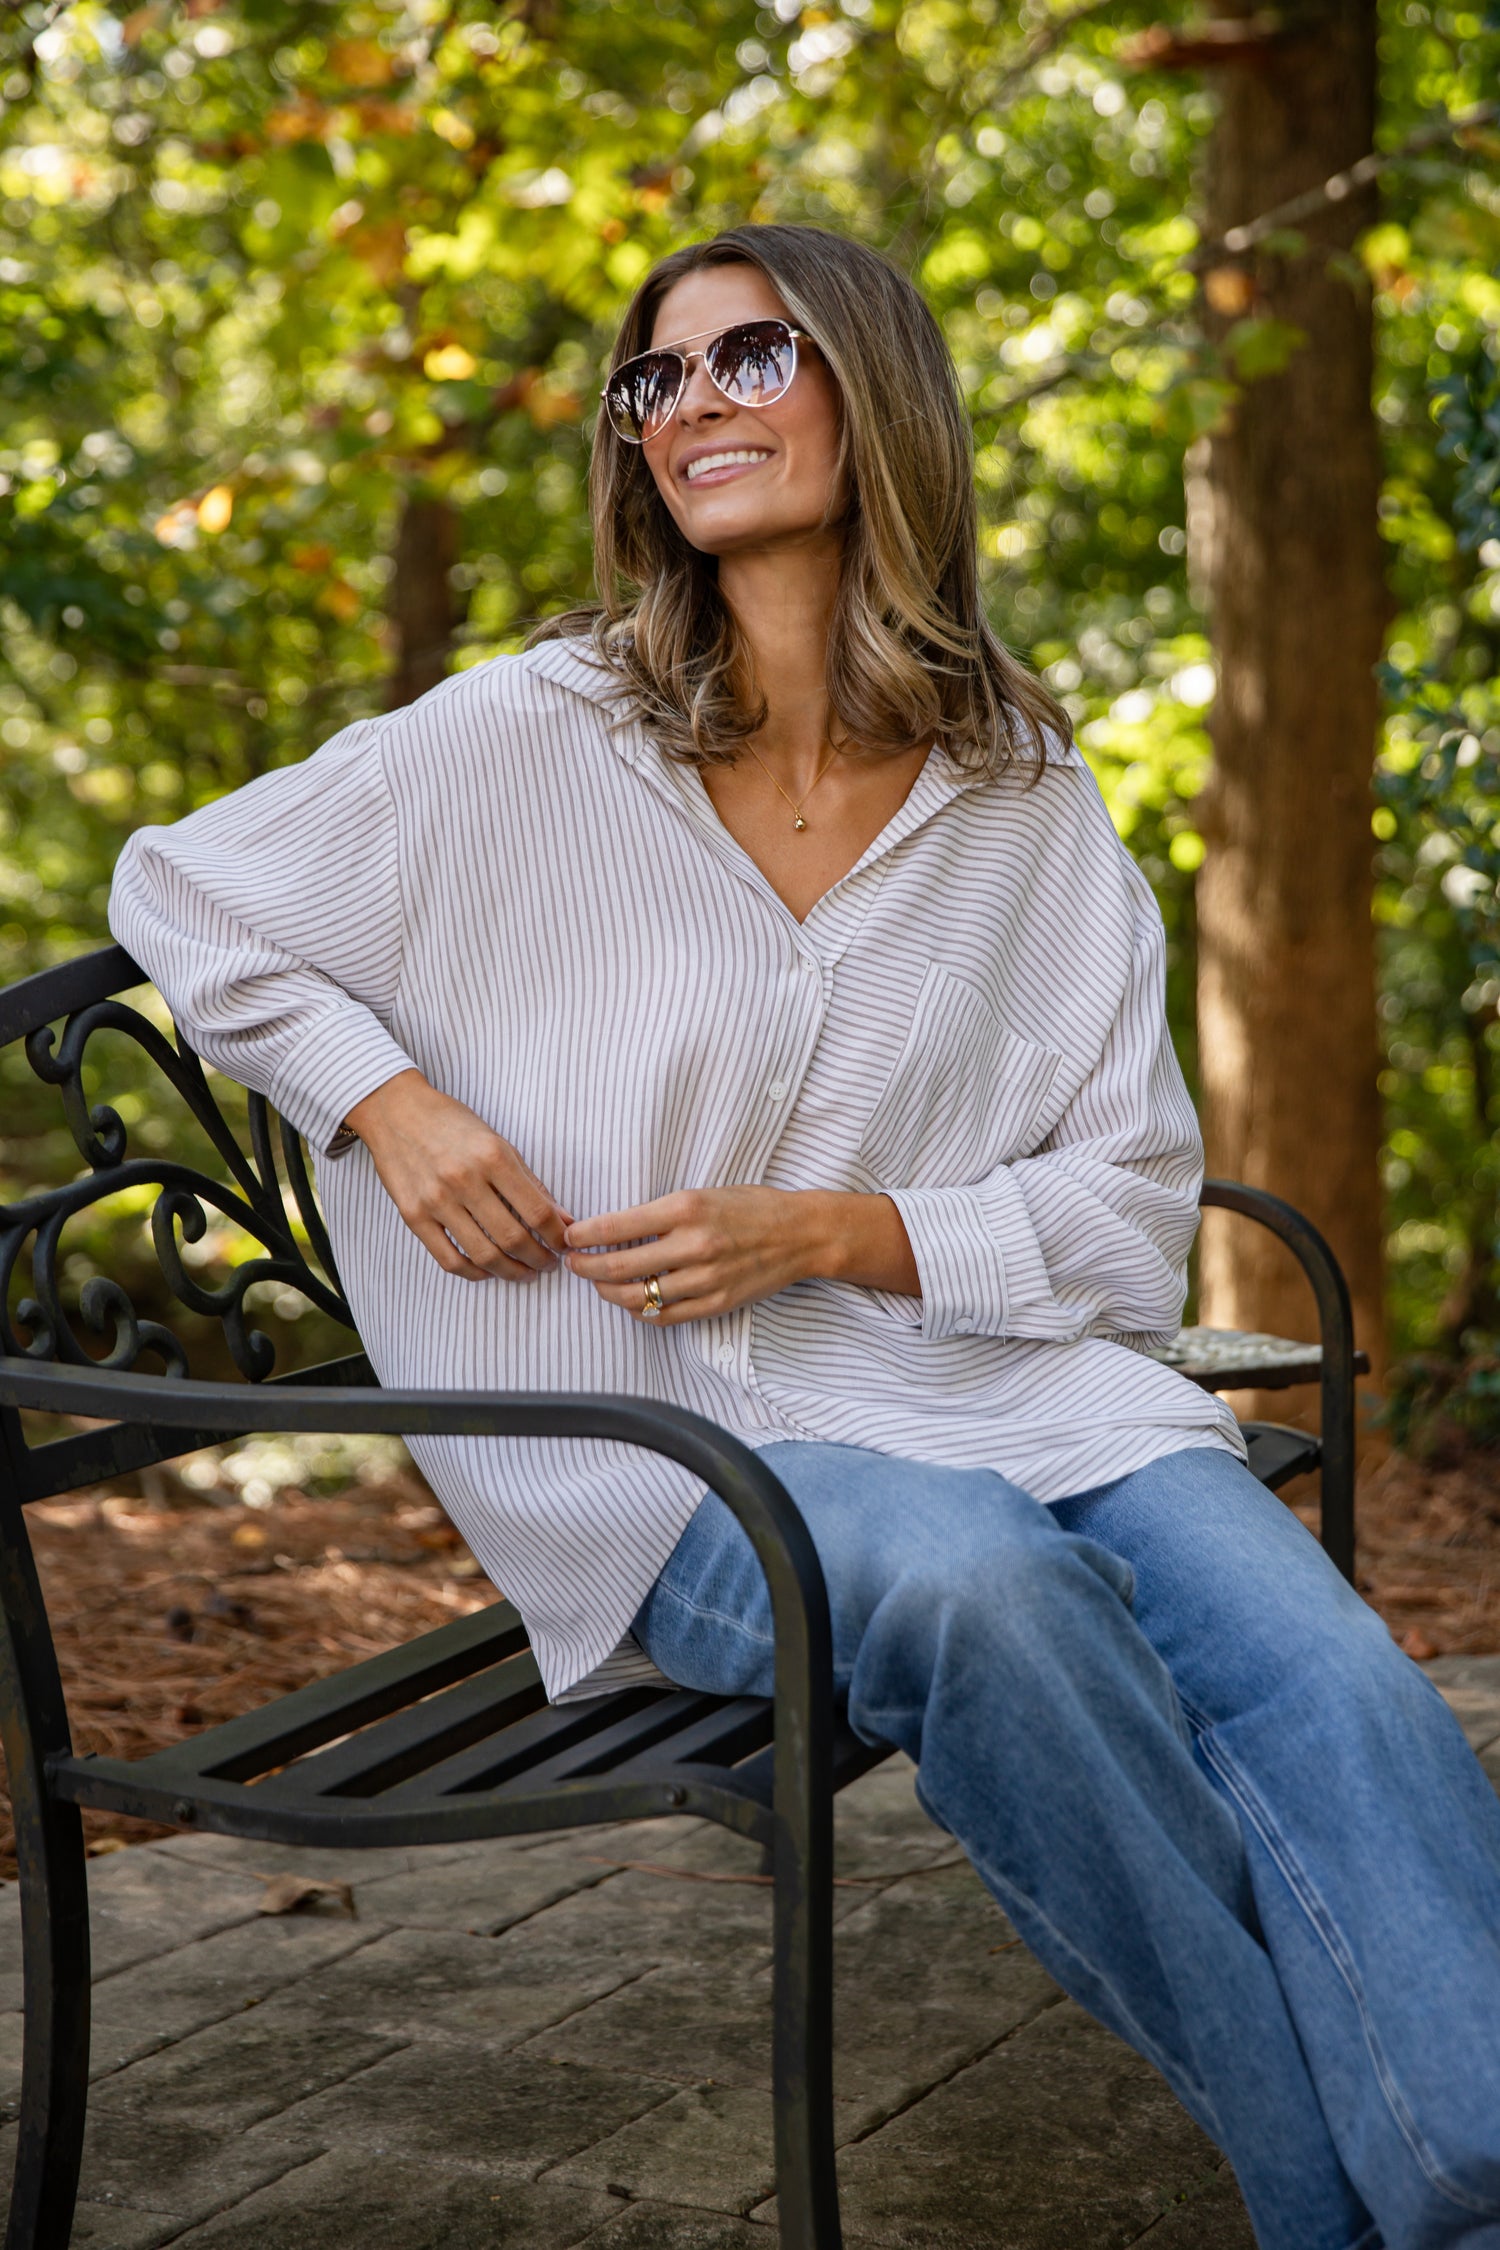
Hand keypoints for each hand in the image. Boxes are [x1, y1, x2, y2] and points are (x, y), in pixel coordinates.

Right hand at [344, 1070, 571, 1281]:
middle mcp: (464, 1180)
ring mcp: (436, 1200)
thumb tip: (561, 1218)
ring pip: (483, 1255)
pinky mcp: (413, 1216)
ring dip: (512, 1271)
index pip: (537, 1210)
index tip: (565, 1244)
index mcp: (492, 1157)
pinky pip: (449, 1259)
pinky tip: (488, 1271)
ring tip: (525, 1273)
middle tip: (549, 1264)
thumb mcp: (498, 1141)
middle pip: (513, 1237)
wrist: (395, 1111)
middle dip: (539, 1258)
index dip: (557, 1235)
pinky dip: (474, 1273)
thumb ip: (529, 1181)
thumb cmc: (452, 1124)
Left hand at [563, 1185, 918, 1323]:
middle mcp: (694, 1244)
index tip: (570, 1236)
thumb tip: (610, 1230)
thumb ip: (659, 1212)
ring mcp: (705, 1279)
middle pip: (619, 1267)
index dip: (584, 1235)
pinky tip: (632, 1300)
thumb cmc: (750, 1207)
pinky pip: (664, 1317)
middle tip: (573, 1263)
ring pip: (638, 1298)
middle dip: (585, 1267)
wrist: (801, 1234)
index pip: (617, 1227)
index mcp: (686, 1208)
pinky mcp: (716, 1303)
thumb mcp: (702, 1193)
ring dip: (608, 1293)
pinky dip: (641, 1311)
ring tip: (599, 1283)